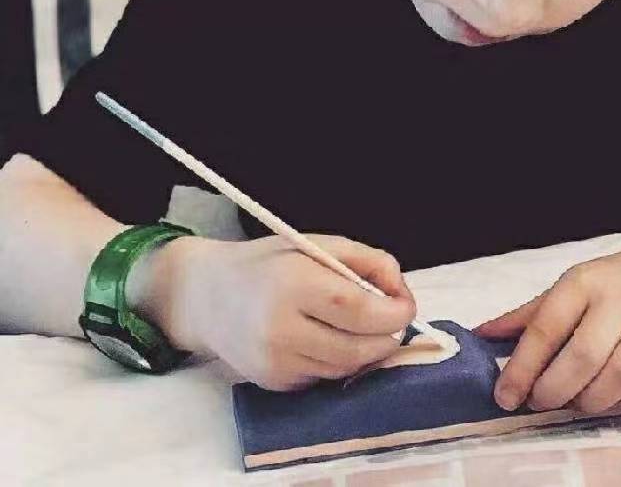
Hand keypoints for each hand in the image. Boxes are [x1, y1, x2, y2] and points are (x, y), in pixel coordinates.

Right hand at [133, 233, 415, 390]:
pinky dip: (337, 359)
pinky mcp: (273, 382)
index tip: (406, 305)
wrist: (207, 296)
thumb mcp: (318, 244)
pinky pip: (324, 376)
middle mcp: (280, 328)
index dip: (392, 312)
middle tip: (391, 317)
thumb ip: (367, 260)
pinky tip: (326, 337)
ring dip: (365, 350)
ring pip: (345, 367)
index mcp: (293, 283)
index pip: (357, 309)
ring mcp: (275, 361)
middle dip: (387, 335)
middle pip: (358, 347)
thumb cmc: (271, 263)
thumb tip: (400, 292)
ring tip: (358, 324)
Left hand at [474, 243, 620, 414]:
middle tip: (540, 402)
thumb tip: (482, 334)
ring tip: (576, 401)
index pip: (546, 326)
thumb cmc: (617, 284)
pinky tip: (619, 398)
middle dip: (554, 390)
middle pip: (582, 357)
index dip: (521, 366)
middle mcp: (619, 302)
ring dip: (591, 401)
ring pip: (619, 378)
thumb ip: (529, 314)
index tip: (504, 396)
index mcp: (585, 283)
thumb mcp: (572, 286)